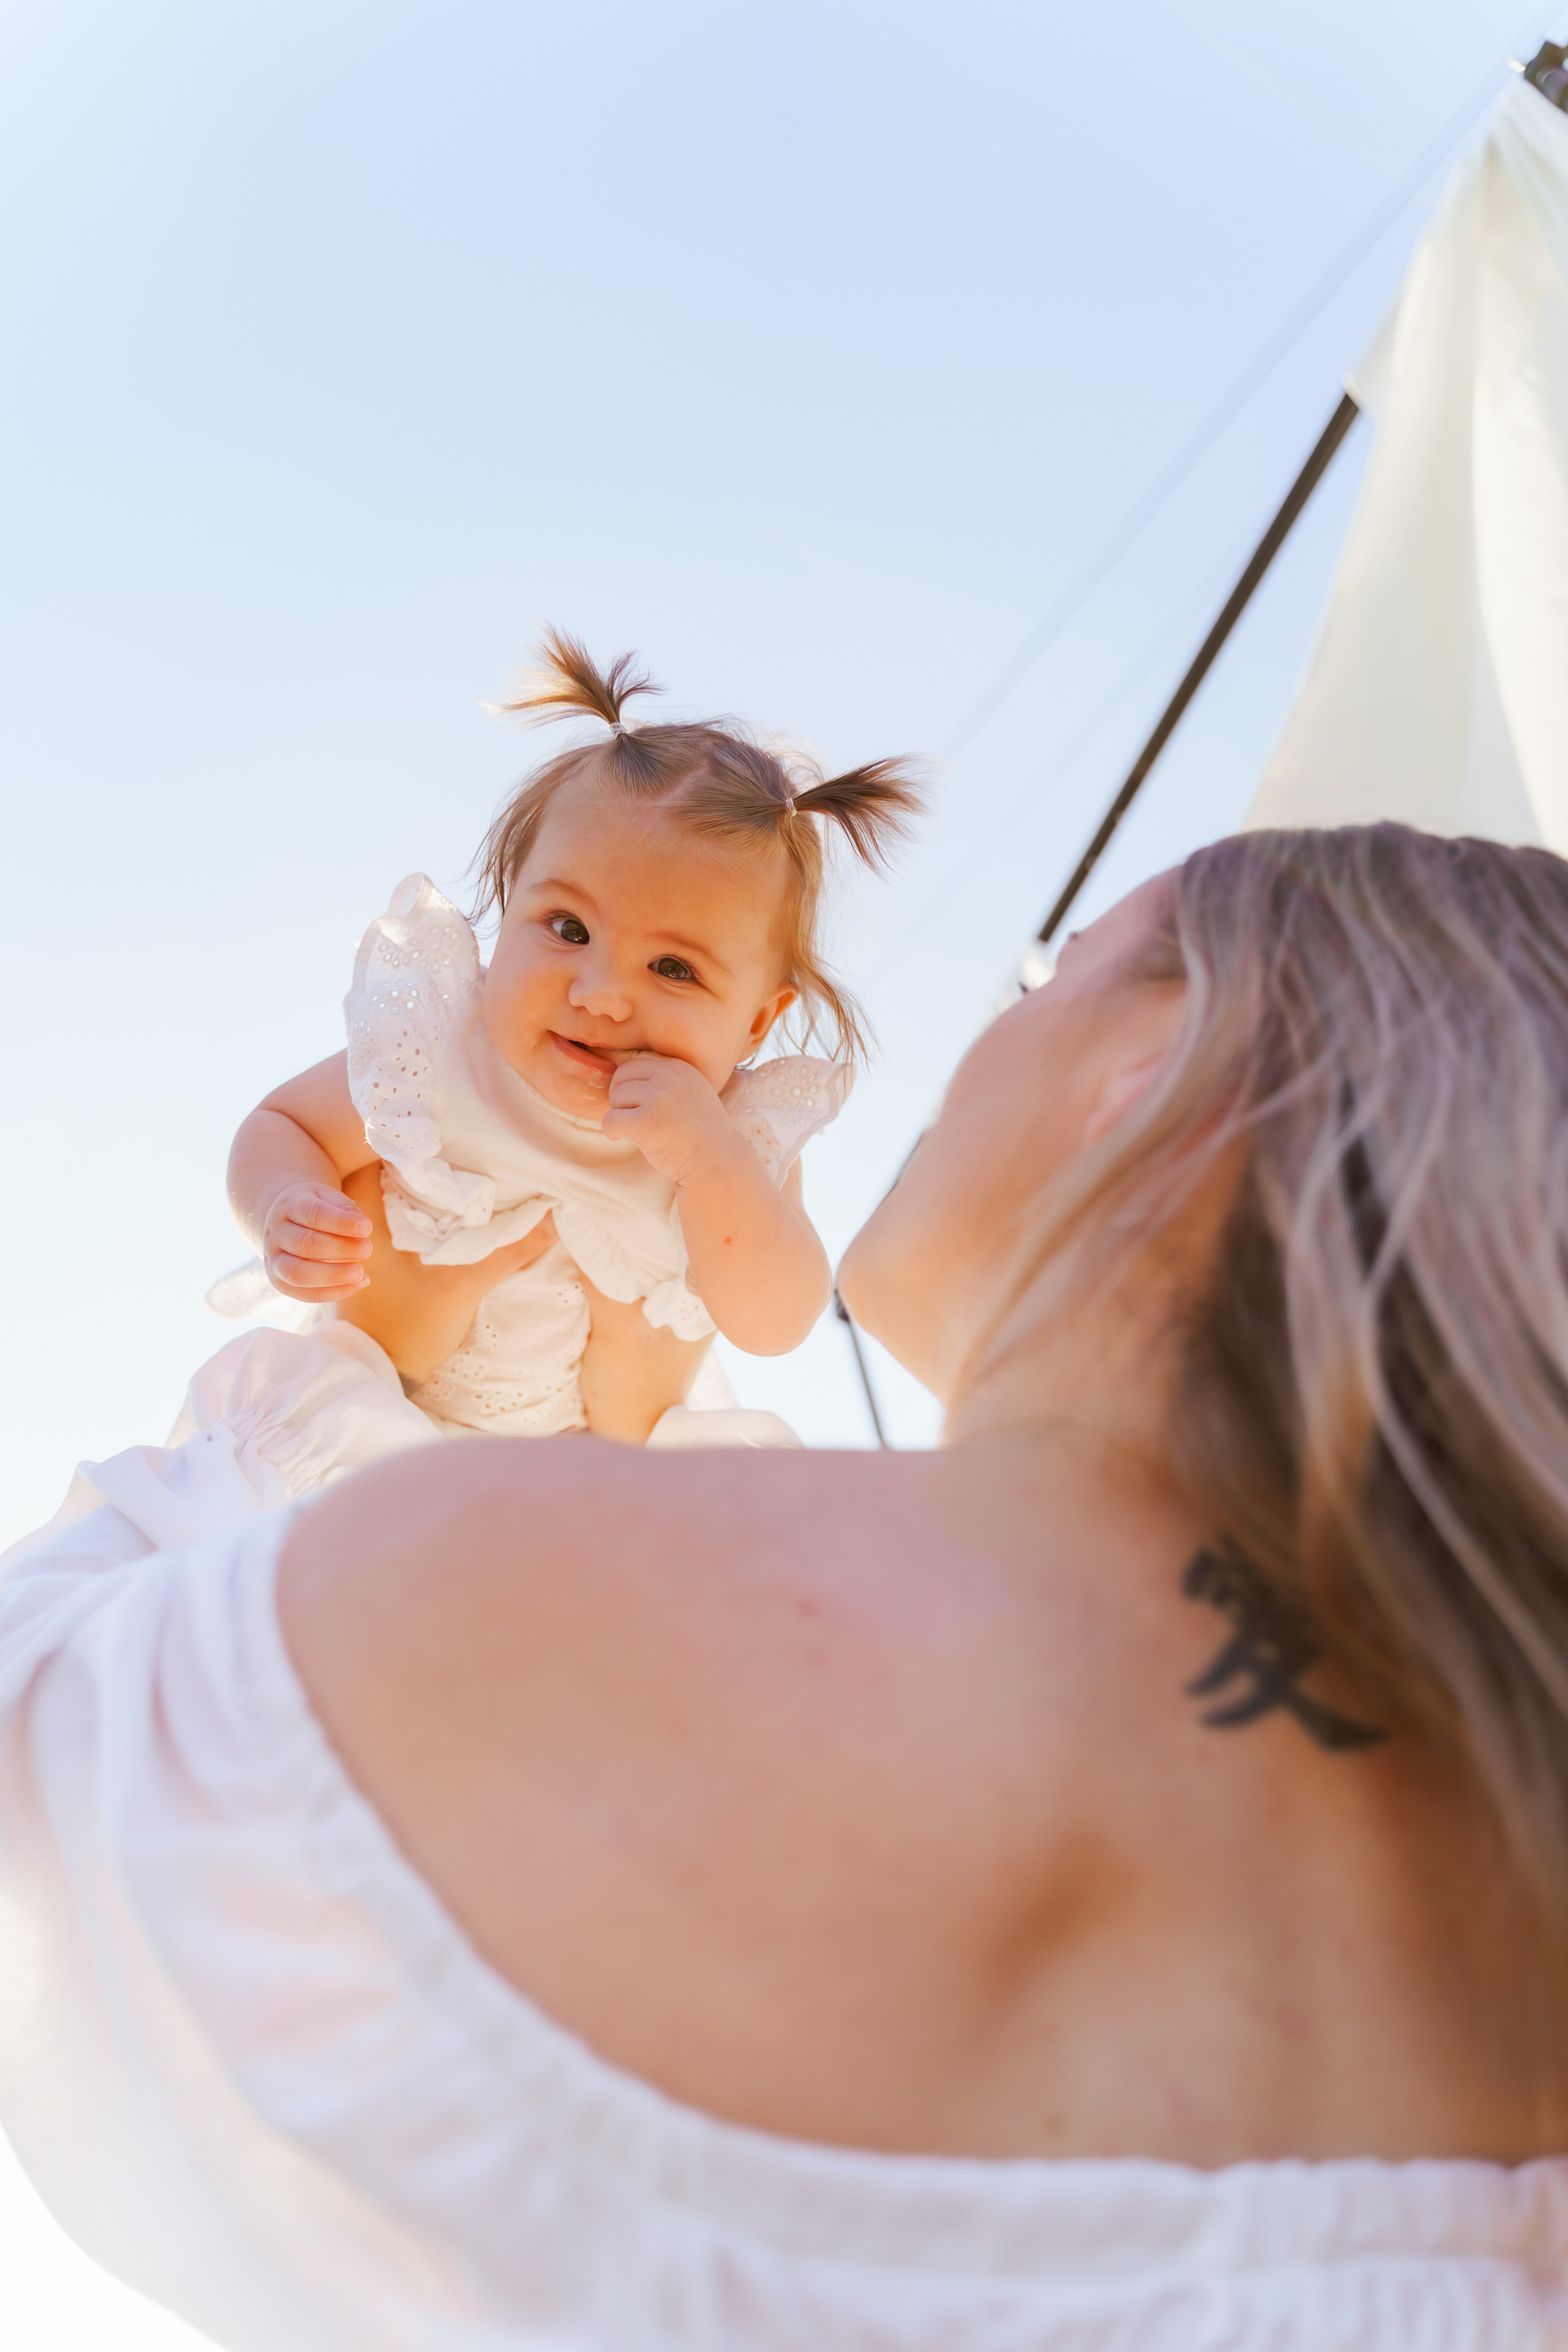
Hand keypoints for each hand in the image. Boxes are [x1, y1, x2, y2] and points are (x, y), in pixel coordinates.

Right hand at [262, 1181, 373, 1301]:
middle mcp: (276, 1233)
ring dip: (333, 1276)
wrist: (286, 1222)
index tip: (367, 1228)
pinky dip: (334, 1292)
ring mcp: (273, 1260)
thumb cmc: (317, 1209)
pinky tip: (358, 1284)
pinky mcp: (280, 1282)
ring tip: (360, 1273)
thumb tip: (362, 1230)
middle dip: (340, 1249)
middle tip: (367, 1249)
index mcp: (289, 1206)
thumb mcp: (328, 1197)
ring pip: (298, 1273)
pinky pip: (305, 1294)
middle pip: (305, 1244)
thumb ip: (344, 1209)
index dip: (341, 1222)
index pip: (312, 1213)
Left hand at [601, 1053, 734, 1182]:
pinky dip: (611, 1131)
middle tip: (633, 1117)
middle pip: (622, 1075)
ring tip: (636, 1129)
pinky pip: (610, 1120)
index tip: (637, 1103)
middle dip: (621, 1097)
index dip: (630, 1083)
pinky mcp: (646, 1123)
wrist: (717, 1162)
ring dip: (619, 1114)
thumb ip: (664, 1078)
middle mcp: (669, 1077)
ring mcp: (658, 1099)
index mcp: (679, 1067)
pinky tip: (622, 1138)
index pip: (636, 1062)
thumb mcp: (690, 1091)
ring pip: (615, 1097)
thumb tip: (619, 1062)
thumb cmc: (699, 1131)